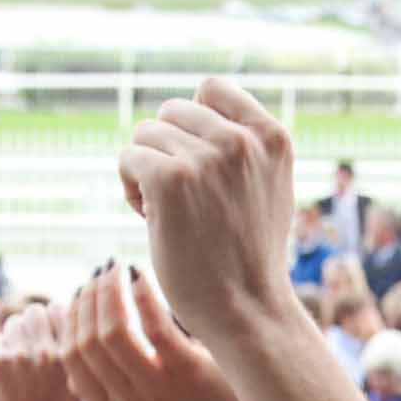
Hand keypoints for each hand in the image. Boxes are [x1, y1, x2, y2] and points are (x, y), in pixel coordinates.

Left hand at [0, 302, 77, 400]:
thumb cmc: (59, 399)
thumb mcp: (81, 374)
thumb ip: (78, 342)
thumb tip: (73, 306)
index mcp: (69, 354)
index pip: (60, 309)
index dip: (58, 318)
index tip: (56, 334)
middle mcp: (46, 353)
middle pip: (35, 310)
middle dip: (36, 323)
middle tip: (38, 341)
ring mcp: (20, 357)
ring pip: (15, 321)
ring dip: (19, 334)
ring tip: (25, 354)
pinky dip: (5, 348)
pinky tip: (12, 366)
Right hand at [62, 262, 256, 400]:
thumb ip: (105, 380)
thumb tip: (74, 336)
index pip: (70, 357)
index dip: (71, 319)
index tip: (82, 293)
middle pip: (88, 342)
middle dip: (89, 300)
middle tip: (101, 274)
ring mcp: (157, 391)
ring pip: (115, 333)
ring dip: (110, 293)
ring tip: (118, 271)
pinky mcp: (188, 372)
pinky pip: (156, 327)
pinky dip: (144, 296)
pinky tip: (143, 277)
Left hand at [117, 79, 295, 338]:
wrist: (247, 310)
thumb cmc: (250, 256)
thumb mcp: (269, 187)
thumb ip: (245, 144)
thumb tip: (203, 97)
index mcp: (273, 137)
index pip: (211, 89)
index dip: (194, 124)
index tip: (202, 168)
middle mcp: (242, 141)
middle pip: (172, 111)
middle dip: (169, 150)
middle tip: (186, 201)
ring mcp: (207, 159)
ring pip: (145, 134)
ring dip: (148, 171)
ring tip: (172, 213)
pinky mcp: (171, 179)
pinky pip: (128, 158)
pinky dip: (130, 188)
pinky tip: (151, 219)